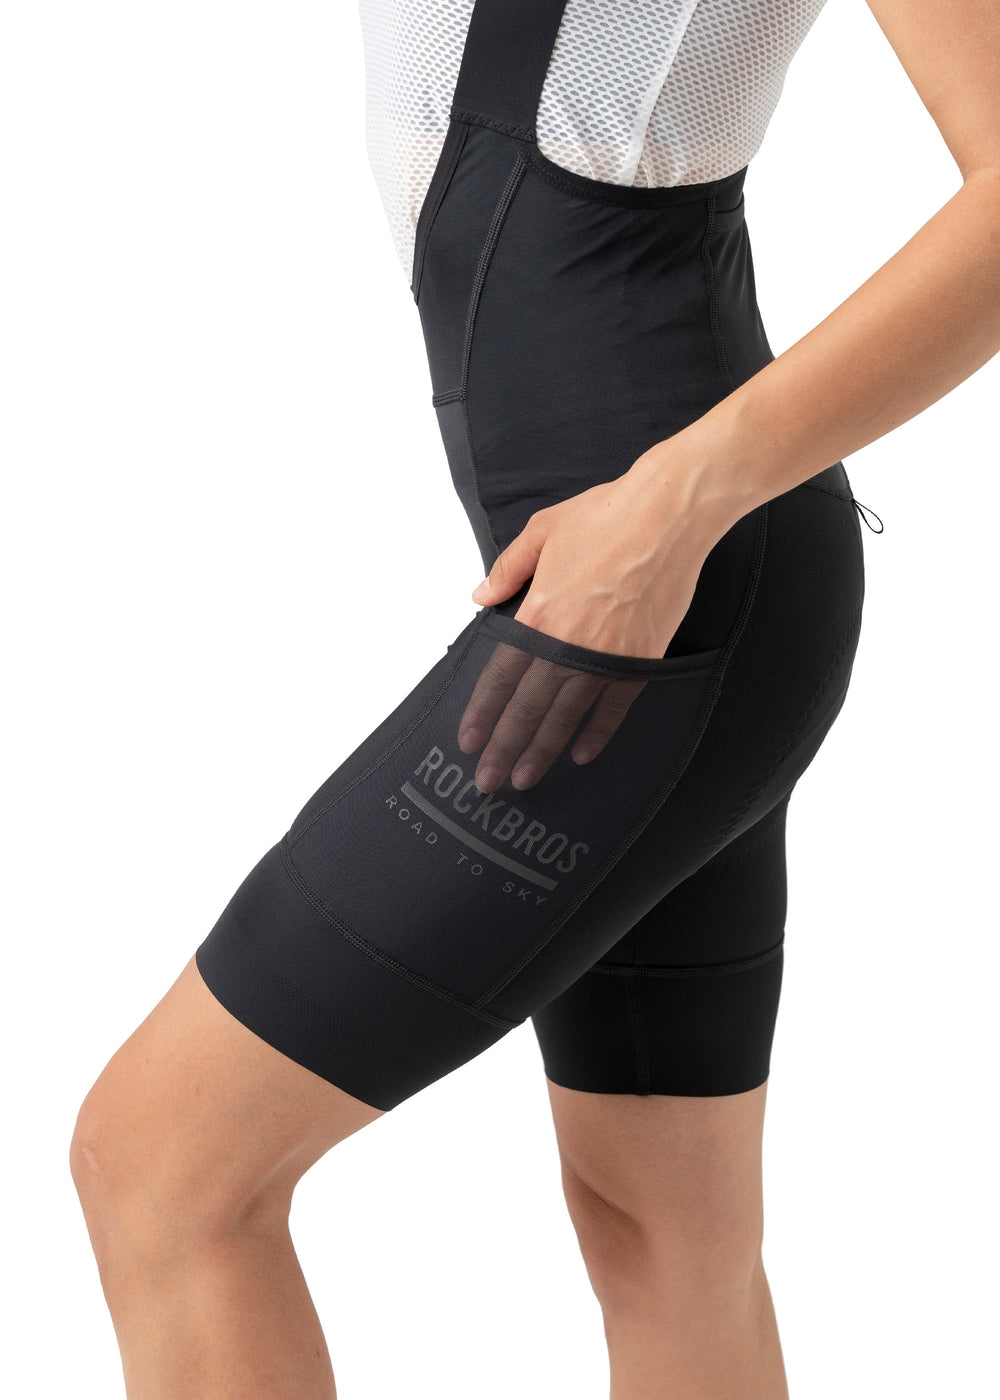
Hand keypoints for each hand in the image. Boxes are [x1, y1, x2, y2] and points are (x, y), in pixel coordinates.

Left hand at [459, 445, 730, 790]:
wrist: (670, 516)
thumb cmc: (608, 515)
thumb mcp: (542, 531)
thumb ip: (507, 570)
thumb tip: (481, 597)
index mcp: (538, 612)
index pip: (500, 676)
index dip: (482, 713)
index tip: (468, 740)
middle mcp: (568, 642)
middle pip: (527, 708)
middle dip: (504, 748)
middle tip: (487, 781)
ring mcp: (605, 655)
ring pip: (566, 716)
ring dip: (543, 751)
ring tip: (524, 779)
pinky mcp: (640, 658)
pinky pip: (613, 706)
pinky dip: (597, 733)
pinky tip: (581, 754)